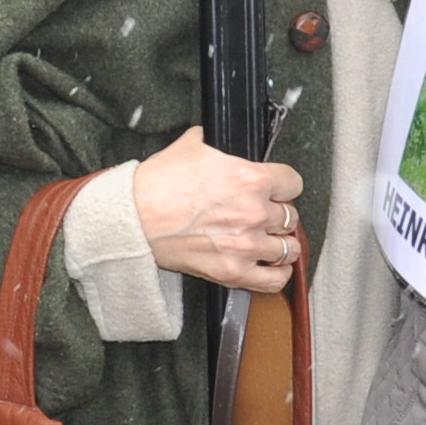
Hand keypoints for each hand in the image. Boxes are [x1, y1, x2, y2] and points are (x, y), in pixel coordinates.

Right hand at [135, 131, 307, 292]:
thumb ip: (219, 146)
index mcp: (250, 178)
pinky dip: (277, 274)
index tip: (276, 191)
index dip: (283, 185)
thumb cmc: (156, 184)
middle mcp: (253, 212)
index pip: (293, 183)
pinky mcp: (232, 272)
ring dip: (279, 243)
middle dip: (278, 214)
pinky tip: (270, 265)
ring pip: (288, 248)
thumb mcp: (191, 146)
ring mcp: (245, 245)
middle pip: (291, 216)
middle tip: (264, 215)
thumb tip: (224, 144)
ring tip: (269, 240)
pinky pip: (274, 280)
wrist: (132, 218)